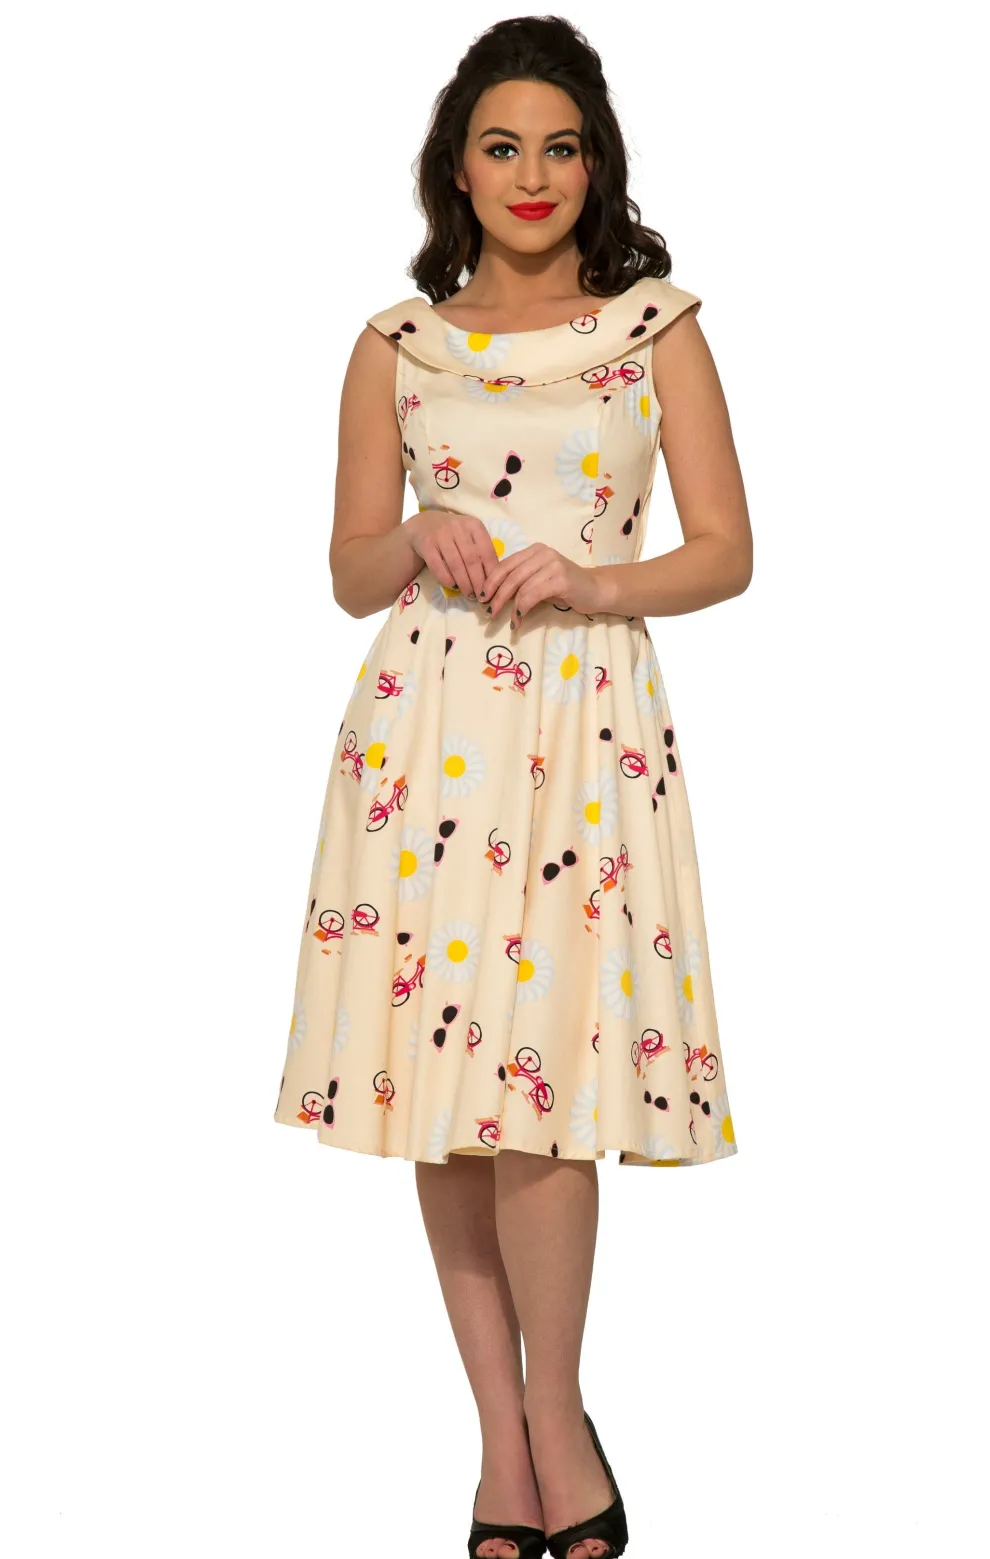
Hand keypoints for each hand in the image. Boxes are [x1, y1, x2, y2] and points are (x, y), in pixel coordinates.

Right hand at [403, 508, 498, 599]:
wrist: (423, 524)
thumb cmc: (453, 535)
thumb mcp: (470, 537)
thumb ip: (481, 552)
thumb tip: (492, 581)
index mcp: (474, 525)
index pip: (487, 552)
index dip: (491, 574)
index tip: (493, 589)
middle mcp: (458, 527)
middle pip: (472, 560)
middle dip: (478, 582)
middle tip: (480, 596)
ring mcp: (441, 534)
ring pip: (455, 564)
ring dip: (464, 583)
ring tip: (468, 594)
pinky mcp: (426, 543)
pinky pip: (437, 566)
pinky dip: (446, 579)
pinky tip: (452, 586)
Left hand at [479, 543, 610, 625]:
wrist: (595, 590)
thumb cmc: (565, 588)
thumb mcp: (538, 581)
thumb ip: (520, 582)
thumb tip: (493, 596)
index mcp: (534, 550)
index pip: (505, 564)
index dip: (490, 582)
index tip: (481, 598)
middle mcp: (542, 553)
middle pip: (510, 575)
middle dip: (497, 596)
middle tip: (488, 613)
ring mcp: (552, 564)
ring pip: (521, 586)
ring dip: (510, 607)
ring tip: (509, 621)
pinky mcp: (561, 579)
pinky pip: (533, 594)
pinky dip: (523, 608)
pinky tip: (519, 619)